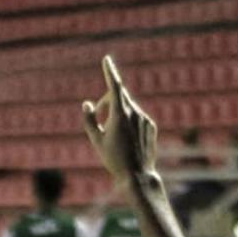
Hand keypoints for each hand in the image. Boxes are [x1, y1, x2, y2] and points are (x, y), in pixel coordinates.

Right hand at [82, 56, 156, 187]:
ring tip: (112, 134)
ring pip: (127, 108)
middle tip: (96, 113)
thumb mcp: (96, 141)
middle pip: (118, 97)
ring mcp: (145, 119)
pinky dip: (128, 122)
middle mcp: (135, 113)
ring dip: (117, 114)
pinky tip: (126, 141)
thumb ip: (90, 120)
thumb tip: (87, 104)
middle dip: (106, 101)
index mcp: (120, 115)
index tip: (106, 59)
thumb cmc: (114, 160)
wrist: (138, 176)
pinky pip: (137, 117)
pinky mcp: (150, 126)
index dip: (109, 72)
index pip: (114, 87)